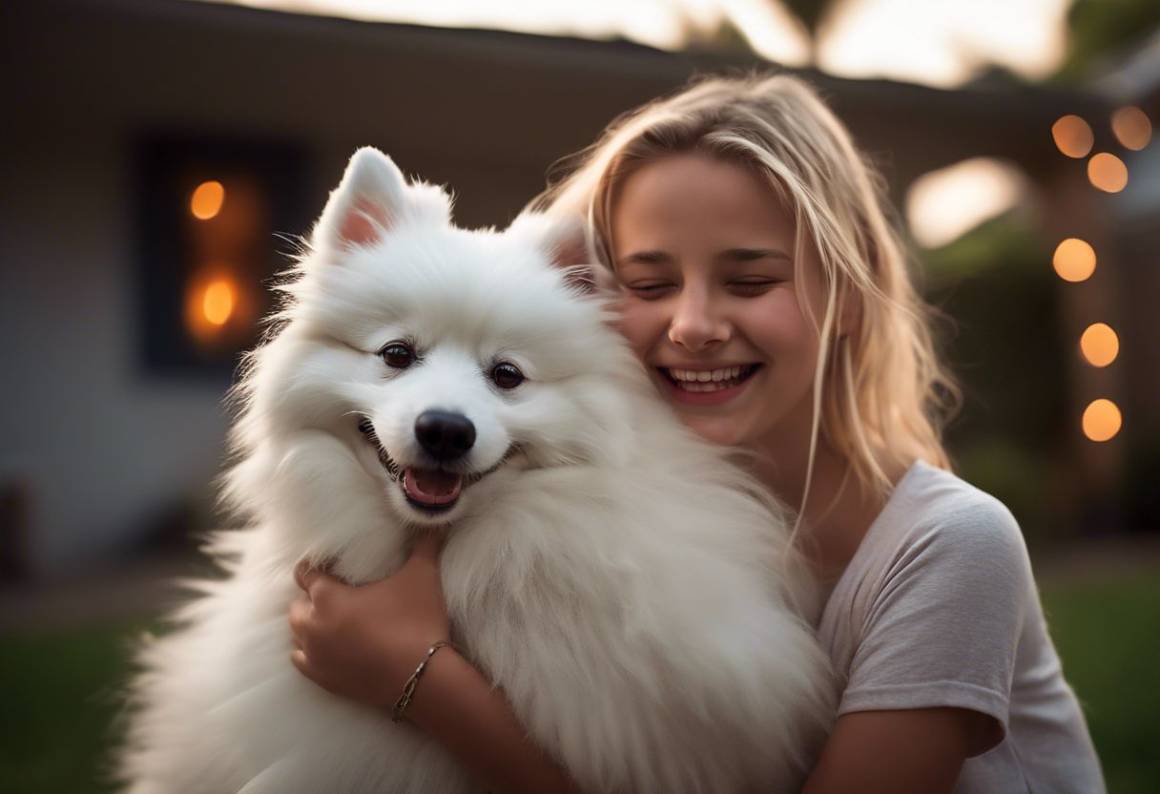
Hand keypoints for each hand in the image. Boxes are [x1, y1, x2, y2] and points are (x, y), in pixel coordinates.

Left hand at [288, 532, 450, 708]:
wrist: (422, 677)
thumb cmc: (417, 621)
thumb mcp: (422, 575)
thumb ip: (425, 545)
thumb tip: (436, 523)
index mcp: (328, 596)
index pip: (307, 574)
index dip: (319, 567)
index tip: (333, 565)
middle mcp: (312, 625)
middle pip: (298, 604)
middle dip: (311, 597)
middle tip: (336, 593)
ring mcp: (315, 655)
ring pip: (297, 633)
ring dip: (309, 624)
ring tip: (331, 619)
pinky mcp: (323, 679)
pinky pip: (301, 661)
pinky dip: (308, 652)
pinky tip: (325, 647)